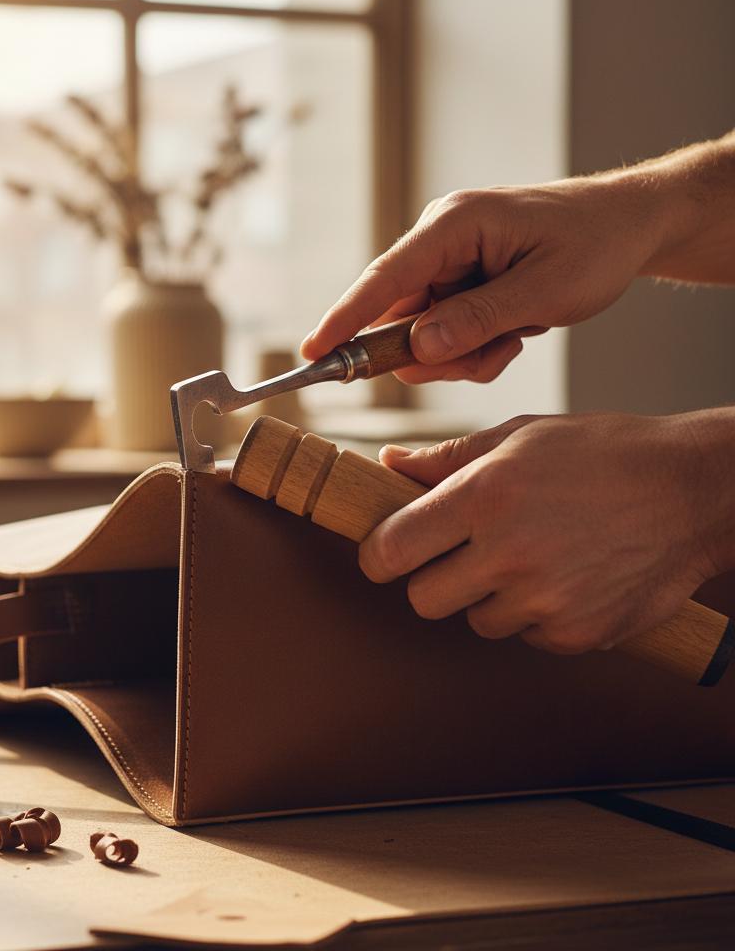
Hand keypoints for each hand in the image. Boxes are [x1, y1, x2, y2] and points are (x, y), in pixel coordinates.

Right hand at [301, 175, 668, 382]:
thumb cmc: (596, 244)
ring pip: (422, 333)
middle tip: (490, 355)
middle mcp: (440, 240)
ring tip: (511, 342)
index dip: (345, 318)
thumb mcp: (544, 290)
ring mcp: (448, 262)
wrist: (632, 227)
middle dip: (436, 353)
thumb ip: (478, 320)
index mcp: (454, 224)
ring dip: (462, 354)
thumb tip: (418, 348)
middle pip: (400, 317)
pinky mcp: (459, 281)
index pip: (385, 278)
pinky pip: (444, 332)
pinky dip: (474, 348)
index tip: (313, 352)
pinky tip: (511, 337)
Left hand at [358, 412, 718, 654]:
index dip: (377, 556)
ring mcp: (545, 599)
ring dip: (488, 597)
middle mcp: (509, 553)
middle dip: (430, 580)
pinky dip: (536, 615)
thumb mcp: (520, 436)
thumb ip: (446, 458)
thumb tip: (389, 464)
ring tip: (529, 556)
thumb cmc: (604, 453)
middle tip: (458, 557)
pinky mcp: (577, 634)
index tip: (383, 554)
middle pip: (422, 600)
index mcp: (484, 496)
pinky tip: (565, 576)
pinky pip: (526, 637)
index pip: (392, 549)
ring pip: (475, 621)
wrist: (694, 490)